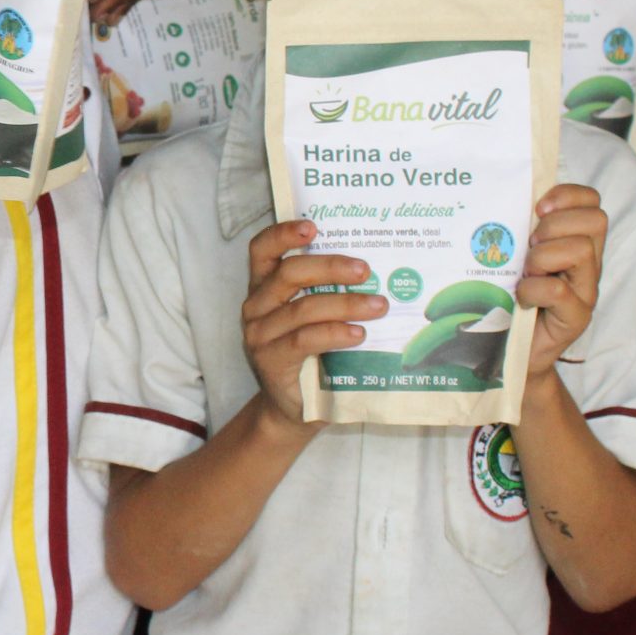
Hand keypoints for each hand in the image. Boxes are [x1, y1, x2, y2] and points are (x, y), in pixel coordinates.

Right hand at [241, 219, 378, 428]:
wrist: (294, 408)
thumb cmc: (313, 355)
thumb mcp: (315, 317)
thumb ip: (328, 292)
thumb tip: (380, 266)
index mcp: (263, 287)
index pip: (263, 250)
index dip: (283, 234)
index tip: (313, 226)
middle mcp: (256, 306)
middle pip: (289, 274)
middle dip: (330, 267)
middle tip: (366, 270)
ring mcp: (260, 335)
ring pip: (303, 308)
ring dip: (346, 303)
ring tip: (379, 305)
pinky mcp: (271, 361)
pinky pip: (305, 340)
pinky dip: (335, 333)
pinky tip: (359, 333)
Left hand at [517, 183, 603, 373]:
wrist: (513, 351)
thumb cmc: (510, 298)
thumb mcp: (516, 256)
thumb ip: (521, 230)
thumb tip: (503, 196)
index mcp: (576, 241)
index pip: (592, 201)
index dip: (568, 195)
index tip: (537, 207)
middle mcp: (588, 264)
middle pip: (595, 219)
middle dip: (555, 224)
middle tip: (530, 244)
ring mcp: (586, 291)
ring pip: (581, 250)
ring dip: (543, 256)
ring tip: (526, 271)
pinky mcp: (576, 318)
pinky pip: (559, 291)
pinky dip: (534, 289)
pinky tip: (521, 296)